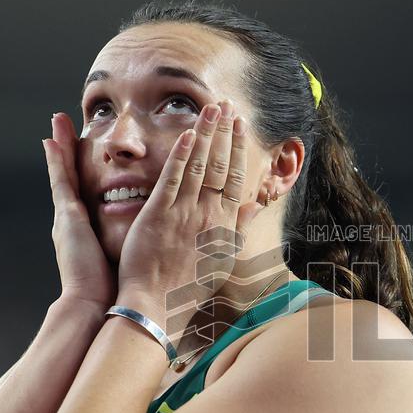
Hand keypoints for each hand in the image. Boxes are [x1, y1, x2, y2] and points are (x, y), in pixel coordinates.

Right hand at [44, 112, 117, 308]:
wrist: (96, 306)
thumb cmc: (119, 290)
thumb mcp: (128, 260)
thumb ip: (136, 246)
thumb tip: (155, 243)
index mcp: (91, 228)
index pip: (91, 190)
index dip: (88, 168)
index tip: (87, 146)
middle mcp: (76, 219)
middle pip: (75, 174)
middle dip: (70, 148)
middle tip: (63, 120)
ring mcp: (68, 217)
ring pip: (67, 172)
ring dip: (61, 144)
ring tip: (55, 118)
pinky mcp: (67, 218)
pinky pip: (62, 182)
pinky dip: (56, 161)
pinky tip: (52, 140)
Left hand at [116, 99, 264, 322]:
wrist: (158, 305)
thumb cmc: (189, 288)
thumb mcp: (224, 258)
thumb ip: (239, 228)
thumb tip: (254, 205)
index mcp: (225, 225)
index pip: (237, 178)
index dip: (239, 149)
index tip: (241, 126)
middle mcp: (209, 215)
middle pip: (221, 165)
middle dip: (225, 133)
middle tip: (228, 106)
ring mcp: (184, 213)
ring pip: (199, 165)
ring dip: (205, 134)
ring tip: (210, 109)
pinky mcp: (159, 214)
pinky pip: (172, 178)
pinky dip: (179, 155)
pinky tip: (185, 134)